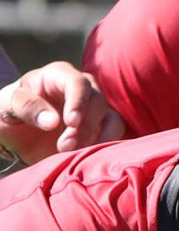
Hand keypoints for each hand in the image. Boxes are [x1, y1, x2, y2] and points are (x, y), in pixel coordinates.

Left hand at [0, 63, 123, 165]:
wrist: (21, 133)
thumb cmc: (12, 113)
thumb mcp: (8, 106)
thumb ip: (27, 108)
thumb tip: (53, 121)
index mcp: (57, 76)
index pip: (76, 83)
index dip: (78, 102)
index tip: (71, 123)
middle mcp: (81, 88)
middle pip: (97, 101)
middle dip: (84, 126)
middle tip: (65, 146)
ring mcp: (95, 108)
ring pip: (112, 119)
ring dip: (99, 138)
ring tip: (76, 152)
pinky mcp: (103, 127)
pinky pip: (116, 134)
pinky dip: (108, 145)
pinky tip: (90, 155)